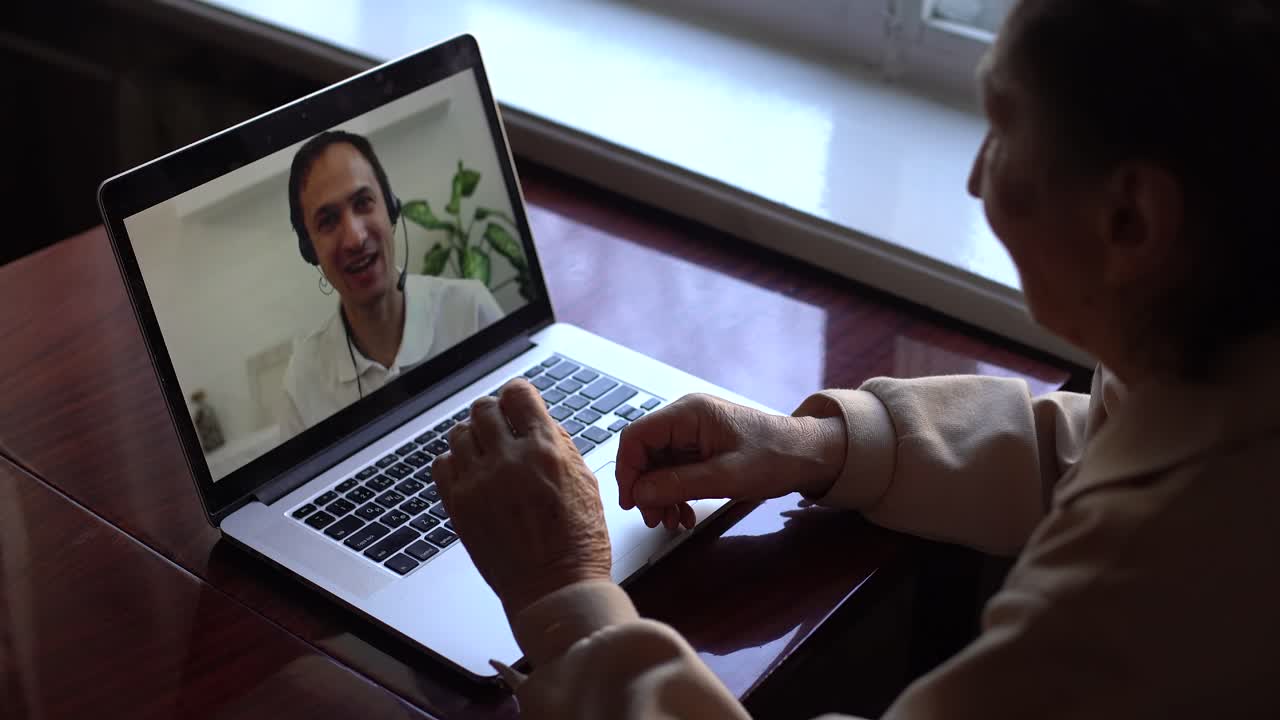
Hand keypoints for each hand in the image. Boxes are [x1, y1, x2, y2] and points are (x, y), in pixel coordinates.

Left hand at [433, 379, 611, 616]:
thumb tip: (540, 421)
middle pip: (483, 408)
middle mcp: (508, 461)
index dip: (518, 396)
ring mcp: (479, 483)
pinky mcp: (458, 506)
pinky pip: (442, 463)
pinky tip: (472, 474)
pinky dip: (455, 462)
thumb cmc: (578, 543)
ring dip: (474, 437)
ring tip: (487, 453)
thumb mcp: (586, 483)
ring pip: (459, 432)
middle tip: (501, 428)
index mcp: (546, 450)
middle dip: (494, 414)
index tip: (518, 404)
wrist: (554, 589)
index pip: (518, 394)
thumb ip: (561, 445)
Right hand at [615, 394, 846, 529]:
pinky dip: (675, 493)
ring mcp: (693, 433)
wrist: (808, 456)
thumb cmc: (775, 457)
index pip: (636, 436)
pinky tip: (685, 514)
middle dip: (646, 489)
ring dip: (660, 496)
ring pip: (658, 466)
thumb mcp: (726, 476)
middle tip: (655, 520)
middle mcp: (686, 418)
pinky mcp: (701, 448)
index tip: (632, 501)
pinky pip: (675, 471)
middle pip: (645, 453)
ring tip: (672, 522)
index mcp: (689, 413)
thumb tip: (640, 493)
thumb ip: (679, 484)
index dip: (627, 470)